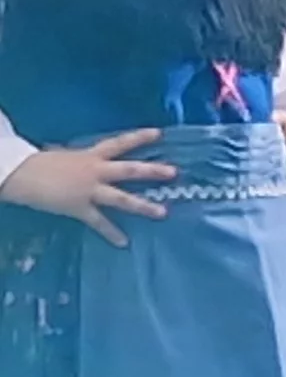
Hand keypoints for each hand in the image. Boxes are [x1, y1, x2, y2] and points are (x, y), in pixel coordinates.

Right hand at [0, 130, 175, 245]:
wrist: (21, 175)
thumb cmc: (40, 164)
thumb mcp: (66, 156)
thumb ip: (82, 159)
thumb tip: (88, 158)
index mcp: (91, 155)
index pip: (120, 143)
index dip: (140, 137)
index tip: (159, 133)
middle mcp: (96, 171)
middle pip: (129, 169)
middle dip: (153, 171)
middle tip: (174, 172)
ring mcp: (90, 190)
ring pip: (121, 198)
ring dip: (143, 205)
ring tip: (163, 212)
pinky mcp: (80, 208)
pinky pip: (99, 222)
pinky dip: (112, 233)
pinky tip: (125, 243)